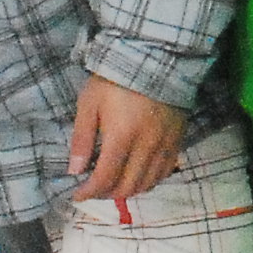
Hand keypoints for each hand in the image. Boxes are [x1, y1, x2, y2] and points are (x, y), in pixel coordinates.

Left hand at [66, 75, 188, 204]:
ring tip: (115, 185)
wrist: (155, 58)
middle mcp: (146, 146)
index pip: (105, 178)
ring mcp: (165, 144)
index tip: (77, 194)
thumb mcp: (89, 104)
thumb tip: (75, 171)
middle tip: (95, 190)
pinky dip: (150, 181)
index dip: (89, 192)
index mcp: (121, 136)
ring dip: (129, 191)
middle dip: (107, 194)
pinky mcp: (178, 139)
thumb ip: (82, 138)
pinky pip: (166, 171)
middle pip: (128, 186)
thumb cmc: (115, 80)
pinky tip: (139, 176)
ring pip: (148, 183)